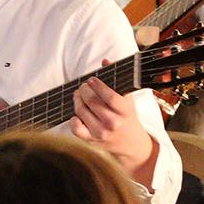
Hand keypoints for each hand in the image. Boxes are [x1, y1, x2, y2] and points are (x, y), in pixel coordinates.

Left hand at [70, 62, 153, 181]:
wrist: (130, 142)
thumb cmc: (126, 116)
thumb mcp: (127, 99)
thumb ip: (116, 79)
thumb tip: (105, 61)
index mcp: (125, 112)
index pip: (110, 97)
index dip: (98, 86)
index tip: (91, 79)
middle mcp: (114, 123)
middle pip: (92, 102)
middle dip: (84, 90)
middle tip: (83, 86)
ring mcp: (101, 133)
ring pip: (81, 111)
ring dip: (77, 100)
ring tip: (79, 95)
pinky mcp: (91, 140)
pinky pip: (76, 128)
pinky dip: (73, 119)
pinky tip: (76, 113)